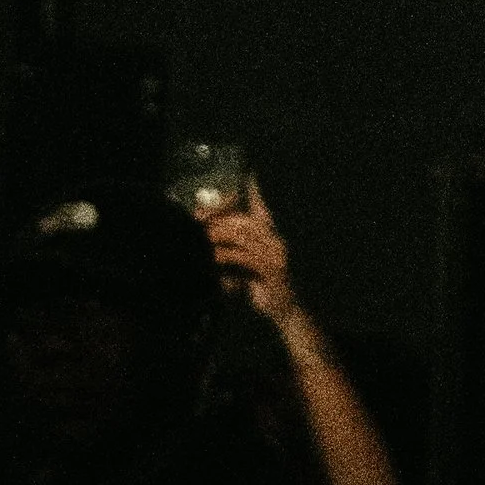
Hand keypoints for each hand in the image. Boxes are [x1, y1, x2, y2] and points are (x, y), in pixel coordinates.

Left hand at [204, 182, 298, 323]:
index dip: (254, 190)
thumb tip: (212, 236)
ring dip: (220, 236)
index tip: (249, 173)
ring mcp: (276, 254)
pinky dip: (227, 256)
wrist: (285, 312)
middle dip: (220, 219)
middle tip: (199, 221)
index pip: (261, 206)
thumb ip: (235, 249)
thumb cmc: (263, 286)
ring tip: (201, 238)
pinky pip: (245, 258)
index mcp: (271, 234)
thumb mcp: (248, 265)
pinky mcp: (273, 271)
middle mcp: (276, 239)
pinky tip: (213, 258)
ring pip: (244, 236)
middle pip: (244, 220)